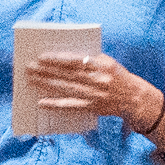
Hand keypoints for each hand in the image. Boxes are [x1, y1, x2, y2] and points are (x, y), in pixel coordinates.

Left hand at [19, 49, 148, 133]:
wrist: (135, 99)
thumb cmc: (119, 77)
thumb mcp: (108, 62)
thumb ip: (90, 59)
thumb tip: (64, 57)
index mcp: (103, 65)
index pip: (75, 61)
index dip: (57, 59)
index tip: (42, 56)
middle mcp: (98, 80)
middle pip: (67, 75)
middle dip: (46, 71)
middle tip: (29, 67)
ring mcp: (94, 95)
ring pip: (65, 88)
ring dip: (47, 84)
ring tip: (31, 79)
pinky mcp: (92, 107)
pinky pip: (71, 106)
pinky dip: (56, 104)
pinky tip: (42, 102)